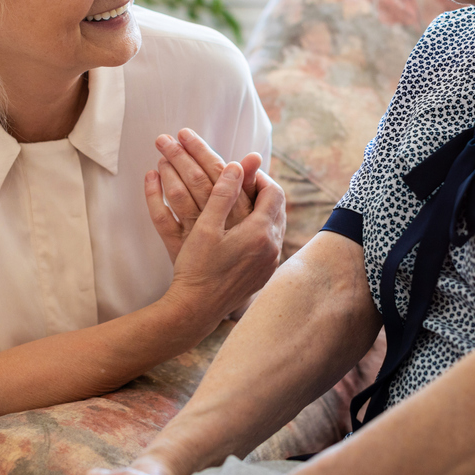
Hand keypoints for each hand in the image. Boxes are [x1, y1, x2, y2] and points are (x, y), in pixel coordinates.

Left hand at [145, 129, 262, 262]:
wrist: (215, 298)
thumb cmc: (237, 255)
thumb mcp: (250, 222)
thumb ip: (248, 189)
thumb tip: (252, 155)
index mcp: (244, 216)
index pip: (226, 174)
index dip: (207, 152)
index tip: (190, 137)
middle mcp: (222, 224)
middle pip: (201, 180)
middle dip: (186, 153)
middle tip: (172, 134)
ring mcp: (198, 237)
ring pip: (181, 195)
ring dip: (170, 169)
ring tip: (161, 150)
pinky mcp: (178, 247)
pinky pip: (161, 218)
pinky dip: (153, 195)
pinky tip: (150, 176)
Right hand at [163, 161, 284, 323]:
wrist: (196, 309)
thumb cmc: (197, 268)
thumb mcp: (206, 226)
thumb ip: (223, 194)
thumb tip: (237, 165)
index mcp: (260, 232)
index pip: (273, 193)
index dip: (259, 177)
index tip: (243, 171)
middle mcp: (272, 248)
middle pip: (278, 209)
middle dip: (263, 192)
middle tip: (245, 183)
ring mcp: (270, 263)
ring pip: (276, 226)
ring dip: (263, 211)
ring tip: (244, 203)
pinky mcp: (263, 275)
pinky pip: (270, 244)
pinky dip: (261, 230)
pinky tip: (244, 230)